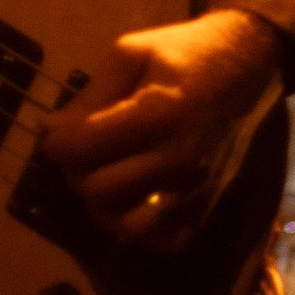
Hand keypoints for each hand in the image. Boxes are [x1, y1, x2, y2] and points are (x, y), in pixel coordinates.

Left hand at [43, 9, 284, 245]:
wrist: (244, 67)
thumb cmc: (181, 53)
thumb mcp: (129, 53)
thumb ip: (90, 96)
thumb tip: (50, 132)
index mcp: (157, 114)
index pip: (82, 148)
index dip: (56, 142)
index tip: (56, 130)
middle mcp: (178, 160)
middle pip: (98, 191)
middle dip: (77, 172)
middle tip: (82, 151)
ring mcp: (196, 189)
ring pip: (126, 225)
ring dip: (104, 203)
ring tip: (104, 173)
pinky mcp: (206, 206)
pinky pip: (160, 241)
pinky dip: (138, 226)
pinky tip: (131, 197)